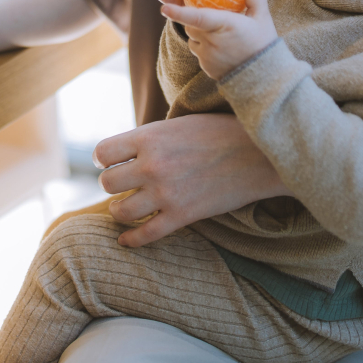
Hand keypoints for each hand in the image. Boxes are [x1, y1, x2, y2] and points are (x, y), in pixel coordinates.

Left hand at [93, 113, 289, 246]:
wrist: (260, 154)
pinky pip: (145, 235)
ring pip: (120, 211)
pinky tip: (127, 240)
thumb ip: (152, 137)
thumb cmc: (221, 131)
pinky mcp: (182, 216)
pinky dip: (131, 240)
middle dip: (111, 183)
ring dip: (119, 210)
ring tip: (123, 207)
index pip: (103, 152)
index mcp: (150, 136)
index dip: (103, 158)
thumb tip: (129, 149)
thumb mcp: (180, 123)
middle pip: (107, 183)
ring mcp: (166, 193)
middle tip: (121, 183)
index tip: (109, 161)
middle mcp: (152, 165)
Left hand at [159, 0, 277, 79]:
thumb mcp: (263, 16)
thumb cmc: (263, 43)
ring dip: (201, 32)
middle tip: (217, 17)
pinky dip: (205, 45)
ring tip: (223, 35)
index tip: (163, 7)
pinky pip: (197, 50)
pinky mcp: (205, 66)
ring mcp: (207, 56)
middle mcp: (212, 41)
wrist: (263, 78)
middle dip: (198, 16)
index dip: (179, 12)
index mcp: (225, 25)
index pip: (197, 17)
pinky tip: (222, 48)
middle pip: (192, 23)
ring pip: (193, 36)